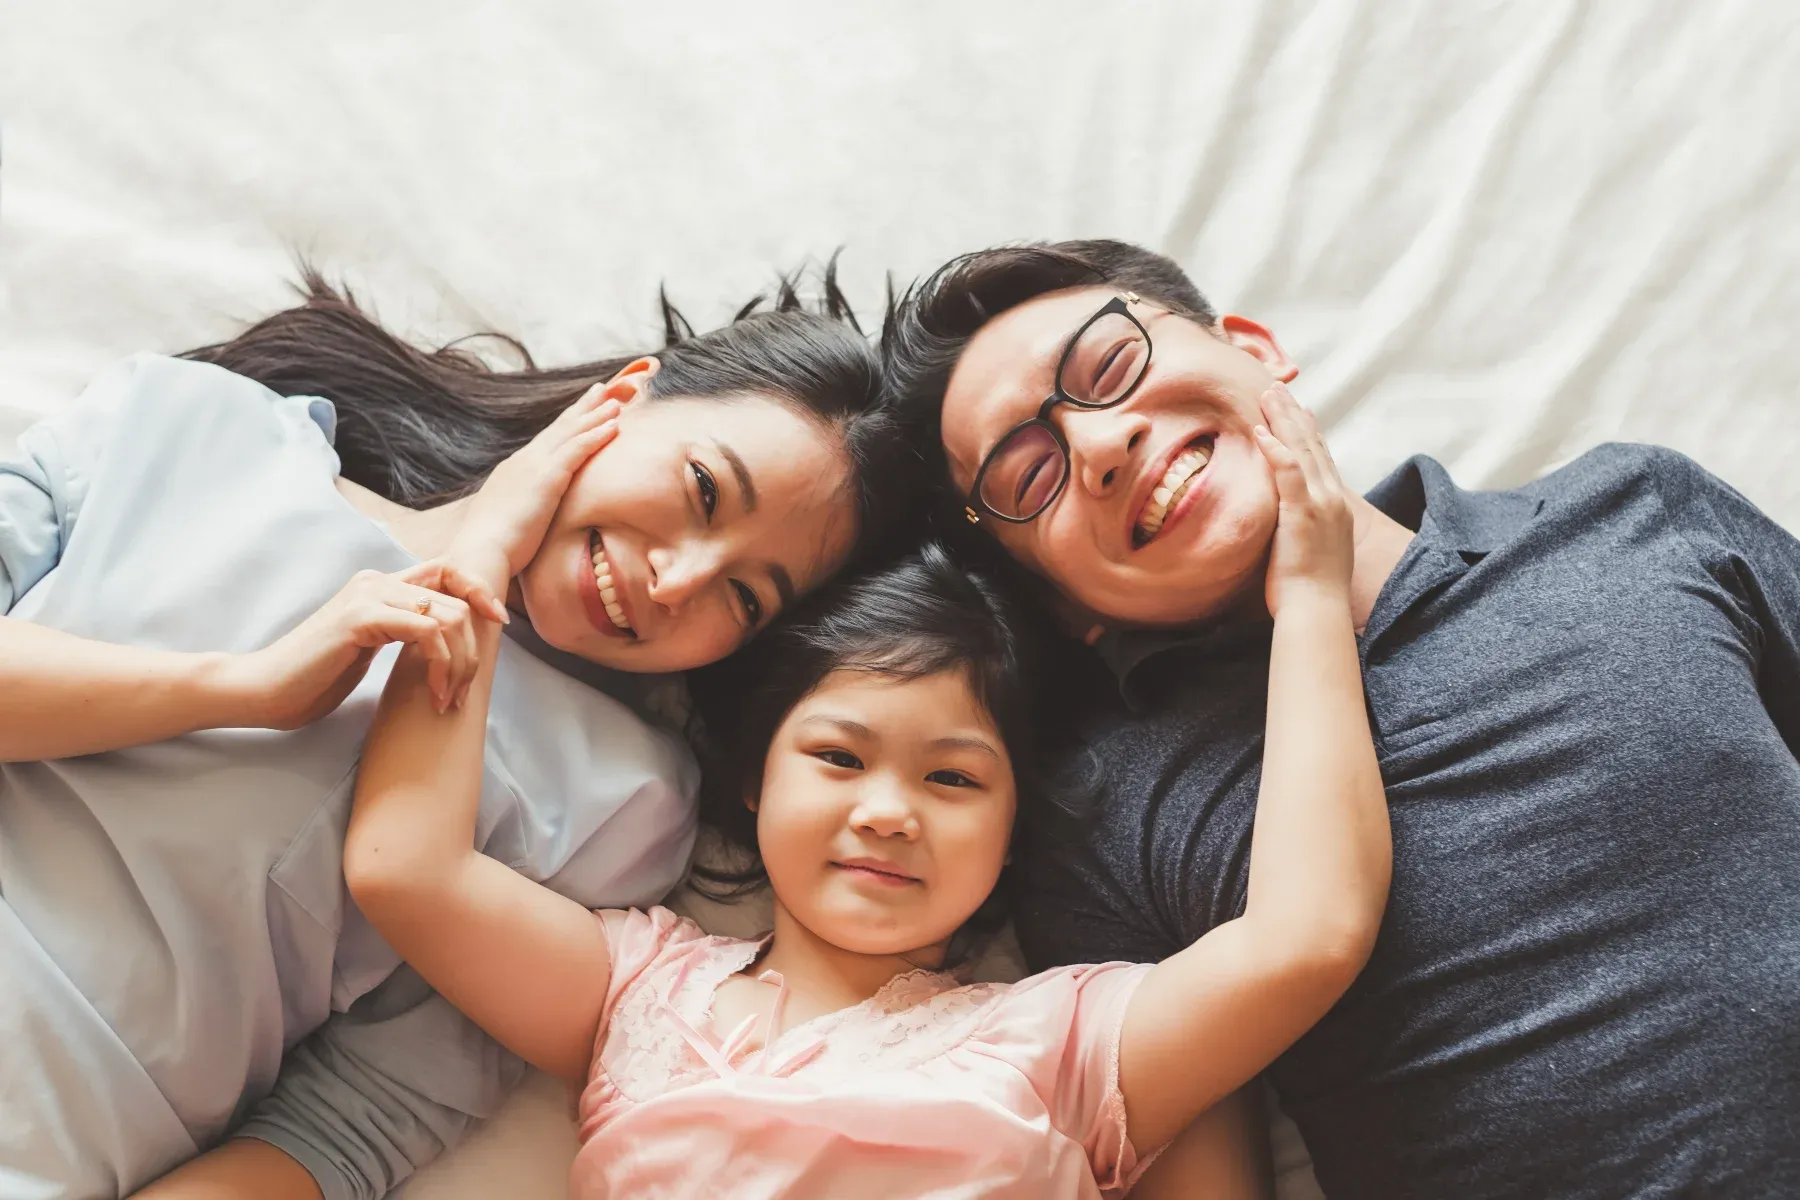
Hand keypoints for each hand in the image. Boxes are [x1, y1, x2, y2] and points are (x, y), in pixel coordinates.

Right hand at [221, 561, 503, 726]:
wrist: (264, 690)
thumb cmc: (315, 678)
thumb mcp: (372, 649)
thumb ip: (404, 633)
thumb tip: (448, 639)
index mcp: (381, 586)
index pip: (448, 571)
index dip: (480, 592)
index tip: (500, 626)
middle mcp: (376, 581)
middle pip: (457, 595)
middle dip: (473, 646)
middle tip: (461, 691)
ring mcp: (368, 595)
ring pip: (448, 614)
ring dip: (459, 661)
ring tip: (447, 698)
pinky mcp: (360, 617)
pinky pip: (426, 629)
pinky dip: (441, 663)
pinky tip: (434, 694)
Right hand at [446, 385, 621, 596]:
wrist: (478, 553)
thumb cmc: (492, 548)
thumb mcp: (509, 523)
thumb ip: (521, 514)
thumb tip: (528, 522)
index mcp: (515, 472)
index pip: (546, 442)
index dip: (566, 424)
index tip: (581, 409)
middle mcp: (524, 462)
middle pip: (559, 428)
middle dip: (582, 408)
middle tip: (602, 389)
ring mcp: (534, 467)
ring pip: (570, 433)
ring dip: (595, 415)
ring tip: (616, 401)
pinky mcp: (546, 479)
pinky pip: (576, 450)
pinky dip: (595, 435)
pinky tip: (613, 425)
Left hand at [1252, 384, 1354, 618]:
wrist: (1317, 610)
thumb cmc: (1308, 591)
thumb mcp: (1309, 548)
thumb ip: (1300, 525)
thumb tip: (1284, 519)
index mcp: (1335, 507)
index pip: (1321, 459)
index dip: (1309, 431)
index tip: (1299, 408)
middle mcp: (1333, 499)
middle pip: (1312, 446)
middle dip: (1293, 414)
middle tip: (1277, 388)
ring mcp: (1321, 504)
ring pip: (1302, 450)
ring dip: (1283, 419)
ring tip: (1268, 394)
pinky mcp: (1304, 513)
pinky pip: (1288, 472)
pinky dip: (1275, 449)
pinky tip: (1261, 431)